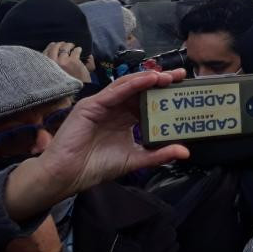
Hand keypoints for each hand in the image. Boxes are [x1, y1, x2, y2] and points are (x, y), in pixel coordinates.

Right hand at [3, 70, 190, 222]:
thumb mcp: (135, 159)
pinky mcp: (91, 106)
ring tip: (168, 76)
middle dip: (161, 81)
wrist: (67, 176)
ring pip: (129, 86)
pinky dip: (133, 84)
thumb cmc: (96, 167)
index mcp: (125, 119)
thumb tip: (185, 152)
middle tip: (182, 75)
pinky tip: (149, 79)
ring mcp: (102, 105)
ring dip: (149, 79)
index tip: (185, 89)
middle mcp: (115, 108)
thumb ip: (159, 155)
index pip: (148, 101)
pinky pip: (114, 91)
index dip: (165, 94)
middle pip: (141, 89)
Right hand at [44, 42, 90, 83]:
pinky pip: (76, 51)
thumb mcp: (50, 78)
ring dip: (69, 45)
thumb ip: (48, 68)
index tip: (53, 45)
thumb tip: (46, 57)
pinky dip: (78, 49)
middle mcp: (51, 63)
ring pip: (65, 47)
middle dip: (59, 44)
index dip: (50, 47)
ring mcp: (63, 61)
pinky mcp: (73, 61)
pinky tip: (79, 50)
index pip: (44, 52)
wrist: (75, 94)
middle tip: (64, 44)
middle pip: (54, 47)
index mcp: (45, 67)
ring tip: (73, 46)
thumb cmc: (62, 87)